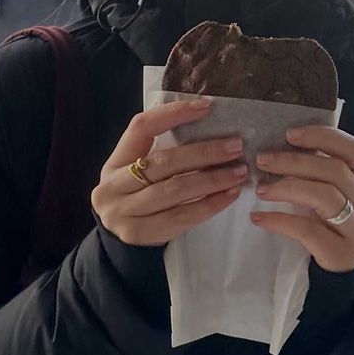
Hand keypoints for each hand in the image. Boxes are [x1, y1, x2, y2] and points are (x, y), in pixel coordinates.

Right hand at [91, 98, 250, 246]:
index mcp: (115, 161)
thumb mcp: (137, 175)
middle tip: (236, 146)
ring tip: (239, 172)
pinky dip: (209, 205)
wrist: (118, 248)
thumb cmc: (138, 202)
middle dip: (204, 152)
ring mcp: (123, 211)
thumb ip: (163, 156)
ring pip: (174, 189)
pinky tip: (230, 195)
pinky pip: (181, 216)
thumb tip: (212, 130)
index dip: (173, 113)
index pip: (142, 127)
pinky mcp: (139, 233)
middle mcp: (114, 185)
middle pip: (164, 161)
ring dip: (212, 179)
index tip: (207, 107)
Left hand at [249, 125, 353, 272]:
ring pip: (326, 196)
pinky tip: (259, 219)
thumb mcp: (327, 203)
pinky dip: (281, 221)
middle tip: (262, 160)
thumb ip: (316, 178)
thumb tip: (276, 147)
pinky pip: (309, 230)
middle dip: (294, 162)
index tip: (289, 134)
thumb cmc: (326, 235)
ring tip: (260, 189)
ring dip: (288, 187)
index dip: (324, 137)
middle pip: (335, 171)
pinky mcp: (342, 254)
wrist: (338, 284)